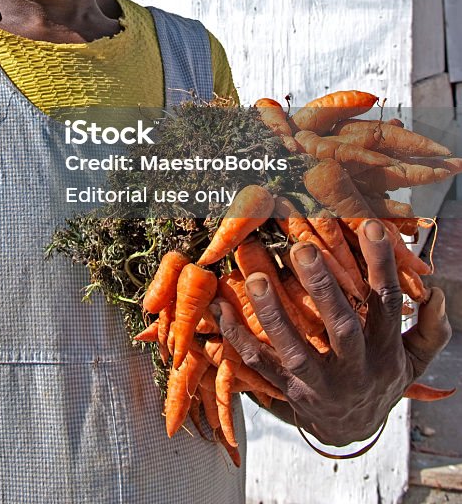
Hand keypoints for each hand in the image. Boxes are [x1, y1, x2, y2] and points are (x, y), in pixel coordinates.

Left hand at [213, 219, 450, 446]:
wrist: (350, 430)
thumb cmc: (381, 375)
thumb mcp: (414, 358)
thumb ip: (429, 328)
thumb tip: (436, 292)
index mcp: (384, 349)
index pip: (386, 302)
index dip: (380, 264)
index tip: (369, 225)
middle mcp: (353, 368)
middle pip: (341, 328)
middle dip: (322, 289)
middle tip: (301, 248)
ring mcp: (318, 383)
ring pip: (295, 350)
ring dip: (273, 313)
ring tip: (255, 276)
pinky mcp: (287, 391)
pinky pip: (259, 365)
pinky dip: (236, 336)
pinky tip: (219, 306)